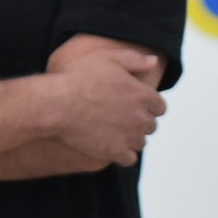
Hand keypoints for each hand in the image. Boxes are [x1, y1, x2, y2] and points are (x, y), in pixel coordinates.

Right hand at [46, 52, 168, 165]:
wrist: (57, 104)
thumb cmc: (79, 78)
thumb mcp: (107, 58)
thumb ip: (134, 59)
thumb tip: (154, 61)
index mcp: (143, 94)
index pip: (160, 107)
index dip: (149, 106)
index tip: (135, 106)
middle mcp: (141, 117)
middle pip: (151, 125)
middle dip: (139, 122)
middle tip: (121, 118)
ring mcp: (129, 136)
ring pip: (140, 142)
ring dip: (131, 138)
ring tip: (114, 132)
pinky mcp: (115, 152)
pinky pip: (129, 159)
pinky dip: (122, 155)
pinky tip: (110, 147)